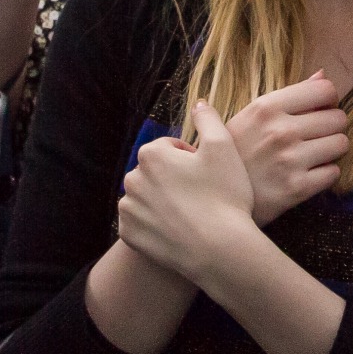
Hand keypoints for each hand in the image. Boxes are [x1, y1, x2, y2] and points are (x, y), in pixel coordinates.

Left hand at [118, 102, 256, 282]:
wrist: (220, 250)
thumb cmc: (224, 196)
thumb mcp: (223, 147)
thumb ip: (208, 118)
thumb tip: (198, 103)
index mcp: (150, 154)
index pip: (168, 148)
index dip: (190, 159)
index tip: (207, 175)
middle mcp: (131, 179)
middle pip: (155, 172)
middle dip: (173, 179)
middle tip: (200, 195)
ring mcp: (128, 209)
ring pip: (146, 197)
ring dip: (161, 201)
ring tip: (189, 214)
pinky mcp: (129, 236)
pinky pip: (139, 224)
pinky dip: (153, 225)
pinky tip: (175, 230)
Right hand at [226, 72, 348, 225]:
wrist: (217, 196)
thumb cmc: (237, 151)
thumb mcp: (252, 116)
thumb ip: (289, 95)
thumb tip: (323, 75)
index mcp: (267, 107)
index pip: (325, 90)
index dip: (327, 99)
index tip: (319, 109)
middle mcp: (281, 130)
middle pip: (338, 117)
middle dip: (332, 125)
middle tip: (317, 134)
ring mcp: (290, 160)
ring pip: (341, 143)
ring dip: (331, 148)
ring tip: (314, 152)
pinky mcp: (298, 188)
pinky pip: (333, 172)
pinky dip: (325, 173)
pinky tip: (308, 172)